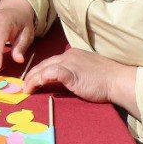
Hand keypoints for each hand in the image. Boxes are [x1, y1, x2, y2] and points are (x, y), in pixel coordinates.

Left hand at [22, 49, 138, 115]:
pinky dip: (40, 79)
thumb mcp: (86, 73)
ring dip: (32, 79)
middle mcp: (69, 55)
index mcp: (73, 54)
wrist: (118, 80)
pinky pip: (51, 73)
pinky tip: (34, 86)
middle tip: (23, 86)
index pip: (50, 61)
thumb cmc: (106, 80)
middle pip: (44, 64)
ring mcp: (70, 62)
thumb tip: (61, 83)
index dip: (39, 71)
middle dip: (31, 75)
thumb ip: (73, 74)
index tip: (32, 81)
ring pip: (44, 68)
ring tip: (25, 89)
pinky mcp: (71, 72)